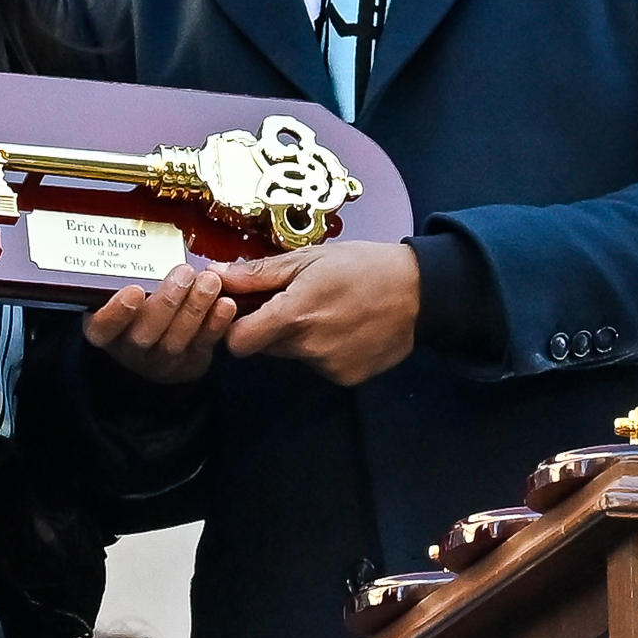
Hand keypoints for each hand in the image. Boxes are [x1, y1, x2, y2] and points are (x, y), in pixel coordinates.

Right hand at [82, 265, 232, 383]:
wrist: (161, 338)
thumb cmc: (140, 302)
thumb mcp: (123, 288)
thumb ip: (129, 273)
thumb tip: (140, 232)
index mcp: (106, 329)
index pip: (101, 328)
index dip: (115, 313)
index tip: (135, 290)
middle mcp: (130, 349)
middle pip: (143, 335)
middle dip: (166, 302)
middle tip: (184, 272)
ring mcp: (160, 360)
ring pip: (175, 341)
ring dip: (194, 308)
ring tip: (210, 281)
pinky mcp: (190, 363)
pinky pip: (203, 345)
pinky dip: (216, 324)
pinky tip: (226, 304)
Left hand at [217, 240, 420, 385]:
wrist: (421, 292)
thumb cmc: (363, 266)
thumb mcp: (309, 259)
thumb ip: (259, 273)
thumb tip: (217, 275)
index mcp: (294, 314)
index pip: (238, 342)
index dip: (236, 327)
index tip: (247, 311)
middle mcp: (308, 347)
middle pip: (265, 347)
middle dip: (270, 327)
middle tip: (296, 301)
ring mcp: (329, 366)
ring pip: (294, 355)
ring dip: (300, 337)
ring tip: (329, 311)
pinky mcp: (347, 378)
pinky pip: (320, 365)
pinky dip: (326, 350)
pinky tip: (347, 328)